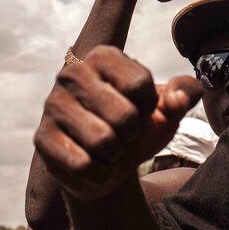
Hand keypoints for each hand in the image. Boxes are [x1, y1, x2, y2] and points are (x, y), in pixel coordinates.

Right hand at [34, 46, 201, 200]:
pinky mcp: (42, 138)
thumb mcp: (169, 108)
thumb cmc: (139, 124)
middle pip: (125, 117)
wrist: (110, 161)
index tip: (139, 109)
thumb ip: (186, 93)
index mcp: (104, 56)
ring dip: (116, 155)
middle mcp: (73, 74)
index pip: (141, 85)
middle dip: (133, 135)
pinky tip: (94, 163)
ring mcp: (53, 105)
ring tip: (108, 147)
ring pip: (103, 142)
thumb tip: (178, 99)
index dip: (149, 107)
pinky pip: (82, 164)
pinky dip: (99, 173)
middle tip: (123, 133)